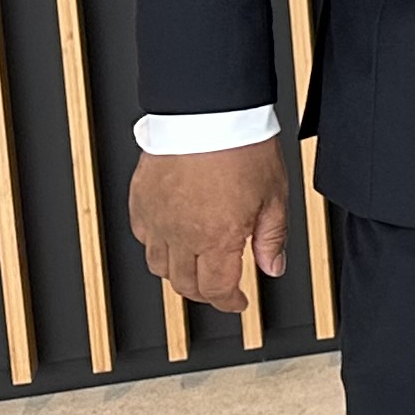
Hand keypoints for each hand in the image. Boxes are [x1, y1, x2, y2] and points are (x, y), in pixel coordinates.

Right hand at [129, 140, 290, 313]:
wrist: (208, 111)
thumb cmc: (242, 146)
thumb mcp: (274, 195)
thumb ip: (272, 237)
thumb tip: (273, 267)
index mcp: (218, 238)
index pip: (216, 290)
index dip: (229, 303)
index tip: (238, 302)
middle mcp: (182, 235)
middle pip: (184, 284)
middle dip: (205, 292)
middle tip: (220, 287)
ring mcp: (157, 219)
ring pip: (158, 265)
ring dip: (178, 273)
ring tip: (196, 265)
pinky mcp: (140, 201)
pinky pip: (143, 236)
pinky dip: (157, 245)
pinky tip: (173, 236)